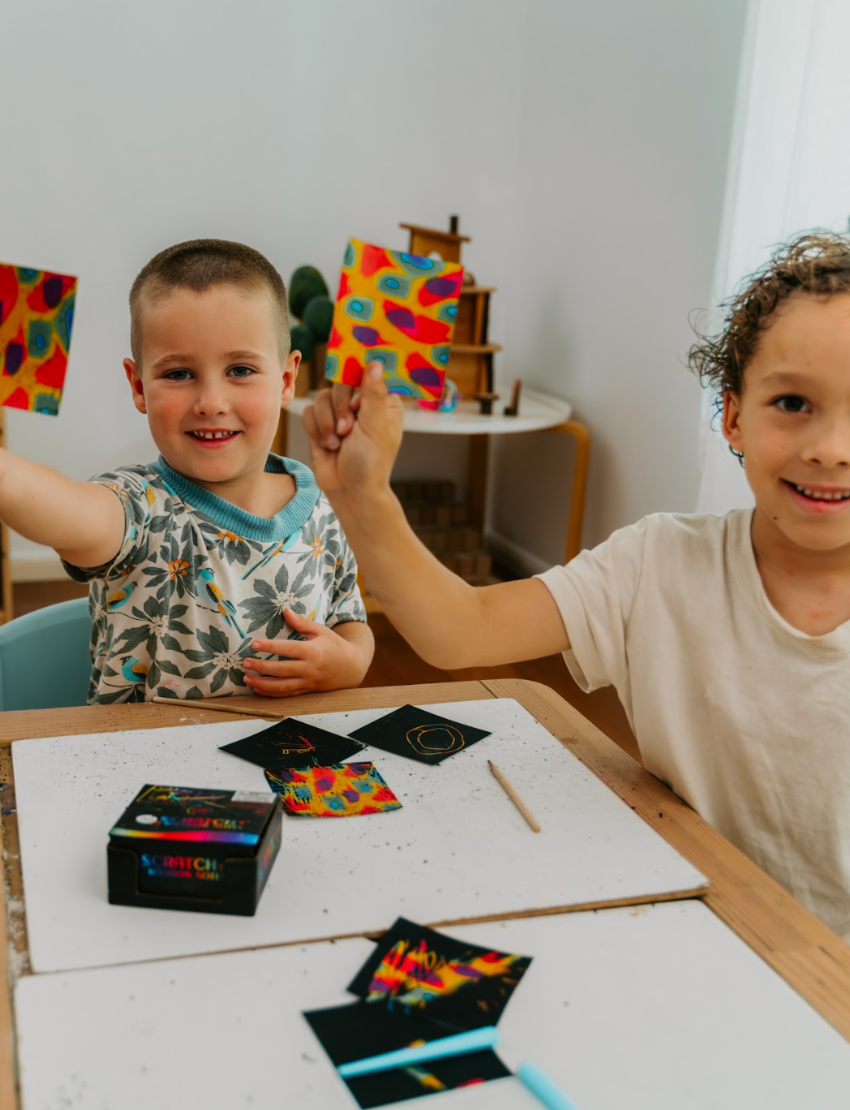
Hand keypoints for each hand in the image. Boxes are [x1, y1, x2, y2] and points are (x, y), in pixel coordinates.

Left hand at [242, 609, 367, 696]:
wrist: (351, 667)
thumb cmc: (334, 646)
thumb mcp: (321, 631)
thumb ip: (302, 623)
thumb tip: (285, 611)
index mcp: (313, 651)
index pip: (287, 649)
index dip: (270, 647)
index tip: (254, 644)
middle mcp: (310, 669)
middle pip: (282, 670)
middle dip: (261, 667)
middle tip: (245, 662)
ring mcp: (308, 682)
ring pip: (282, 686)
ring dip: (263, 684)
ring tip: (246, 678)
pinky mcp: (307, 690)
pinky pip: (287, 694)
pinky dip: (271, 693)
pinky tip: (258, 689)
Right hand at [303, 362, 403, 501]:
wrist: (348, 490)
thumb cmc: (370, 462)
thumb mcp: (376, 426)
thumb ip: (373, 393)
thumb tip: (375, 362)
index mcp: (382, 402)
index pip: (365, 375)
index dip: (357, 388)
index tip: (358, 407)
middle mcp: (361, 404)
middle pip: (340, 383)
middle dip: (340, 408)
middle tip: (347, 431)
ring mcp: (340, 413)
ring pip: (322, 396)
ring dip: (327, 422)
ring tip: (337, 443)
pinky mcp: (321, 423)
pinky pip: (310, 411)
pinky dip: (316, 429)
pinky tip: (327, 445)